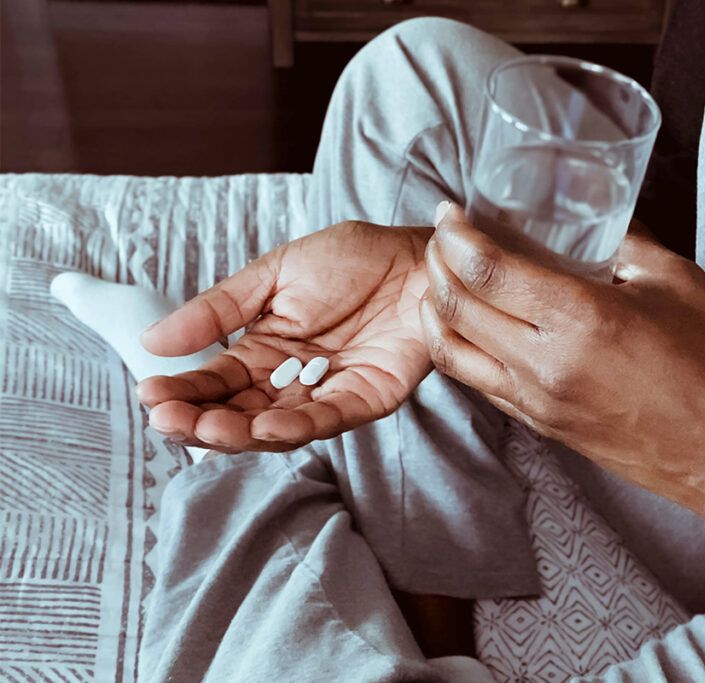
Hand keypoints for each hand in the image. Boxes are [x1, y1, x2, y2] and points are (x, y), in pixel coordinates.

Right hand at [137, 221, 431, 451]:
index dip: (184, 390)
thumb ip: (220, 309)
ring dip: (240, 432)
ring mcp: (328, 392)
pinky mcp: (367, 399)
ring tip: (207, 428)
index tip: (150, 395)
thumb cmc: (353, 259)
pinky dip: (297, 428)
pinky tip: (265, 428)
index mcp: (265, 348)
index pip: (217, 379)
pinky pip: (327, 419)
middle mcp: (292, 379)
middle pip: (240, 412)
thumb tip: (153, 341)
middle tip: (168, 420)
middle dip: (202, 421)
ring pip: (276, 426)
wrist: (418, 257)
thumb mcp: (274, 273)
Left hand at [420, 203, 704, 534]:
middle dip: (437, 263)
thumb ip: (627, 242)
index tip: (449, 213)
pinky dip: (457, 347)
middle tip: (442, 237)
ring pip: (453, 351)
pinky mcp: (539, 424)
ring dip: (435, 308)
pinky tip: (466, 324)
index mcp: (582, 320)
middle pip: (458, 307)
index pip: (490, 271)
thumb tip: (595, 214)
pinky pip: (478, 381)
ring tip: (440, 277)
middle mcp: (546, 364)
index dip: (458, 236)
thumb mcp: (676, 282)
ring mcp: (537, 400)